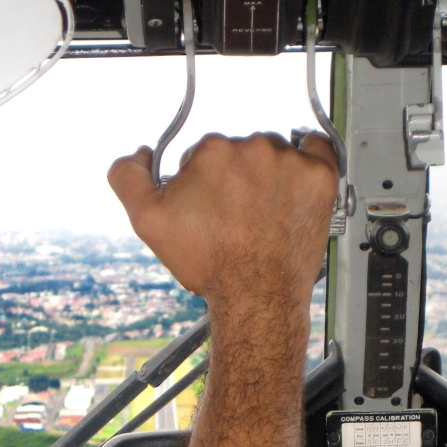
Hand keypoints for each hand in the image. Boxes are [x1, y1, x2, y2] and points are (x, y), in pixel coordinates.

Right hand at [108, 132, 338, 311]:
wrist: (256, 296)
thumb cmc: (211, 265)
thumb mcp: (148, 222)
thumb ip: (128, 179)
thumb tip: (139, 154)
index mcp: (211, 151)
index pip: (208, 154)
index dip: (208, 183)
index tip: (215, 207)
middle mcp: (251, 149)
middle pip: (244, 153)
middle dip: (241, 179)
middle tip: (242, 216)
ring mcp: (288, 163)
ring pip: (277, 156)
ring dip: (273, 176)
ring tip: (268, 215)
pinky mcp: (318, 178)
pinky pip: (318, 151)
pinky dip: (310, 162)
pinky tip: (299, 184)